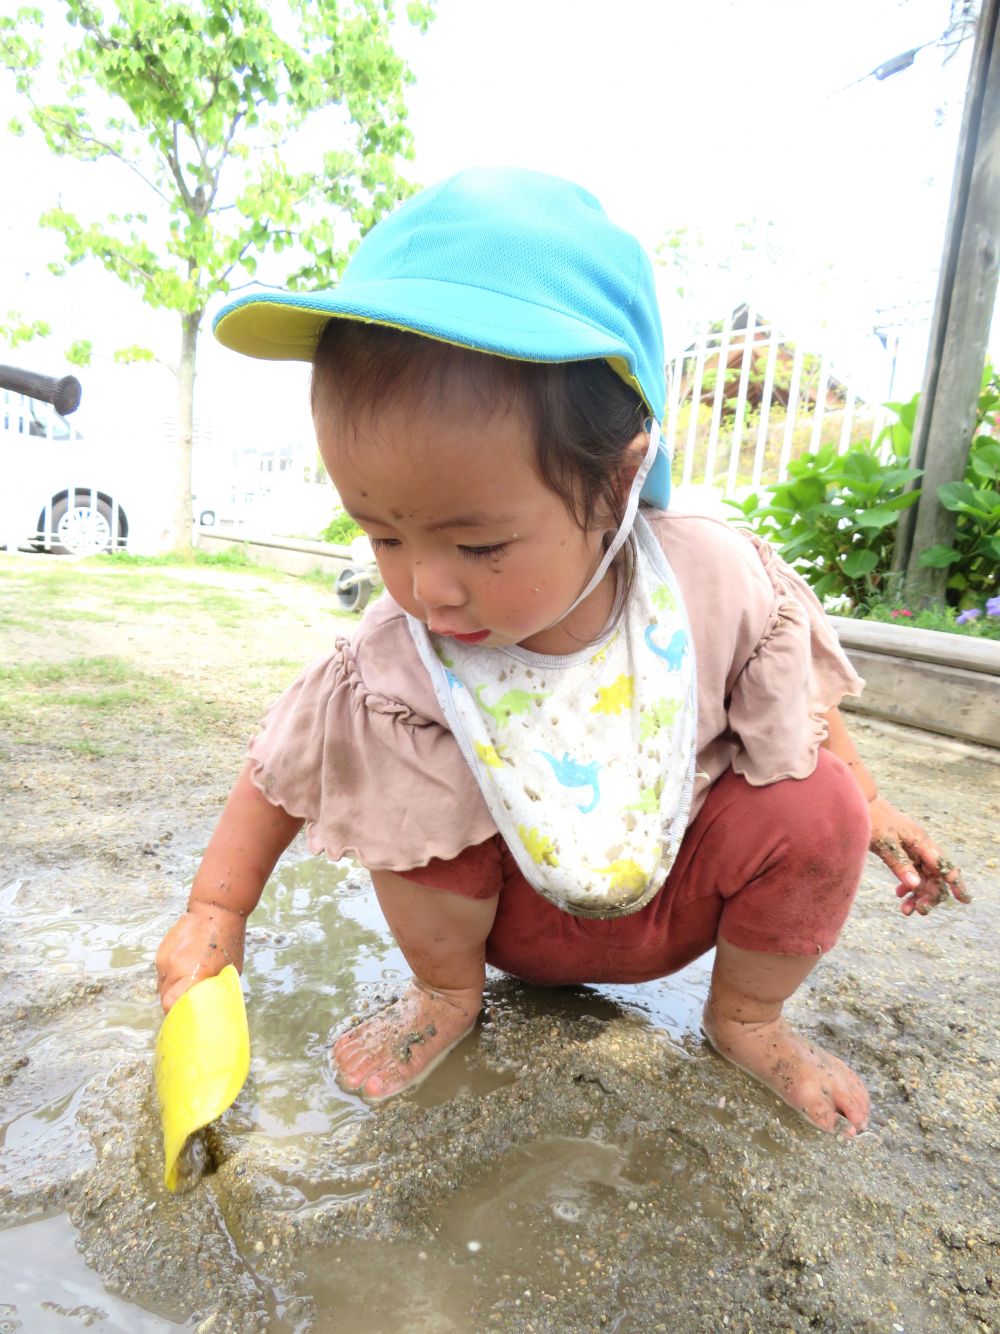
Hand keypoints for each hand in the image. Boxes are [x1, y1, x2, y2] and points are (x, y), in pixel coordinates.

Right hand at [155, 902, 246, 1011]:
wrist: (214, 910)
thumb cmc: (228, 941)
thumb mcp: (228, 971)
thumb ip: (213, 989)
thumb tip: (207, 1005)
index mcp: (190, 975)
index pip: (170, 1006)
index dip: (176, 1015)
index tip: (185, 1019)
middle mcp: (172, 968)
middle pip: (164, 998)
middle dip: (176, 1003)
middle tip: (189, 1005)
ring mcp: (163, 959)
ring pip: (162, 985)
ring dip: (173, 989)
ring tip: (188, 985)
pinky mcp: (160, 951)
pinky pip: (163, 972)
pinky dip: (171, 975)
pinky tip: (185, 969)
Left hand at [868, 797, 970, 915]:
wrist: (859, 804)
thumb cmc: (872, 820)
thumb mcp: (885, 843)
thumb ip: (900, 863)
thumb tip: (915, 885)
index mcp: (921, 842)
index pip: (944, 866)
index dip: (956, 883)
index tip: (964, 900)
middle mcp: (920, 846)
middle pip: (933, 876)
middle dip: (930, 896)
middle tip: (919, 911)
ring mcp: (911, 849)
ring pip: (922, 877)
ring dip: (917, 894)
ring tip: (906, 910)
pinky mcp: (901, 851)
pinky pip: (910, 872)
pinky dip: (907, 885)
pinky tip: (899, 894)